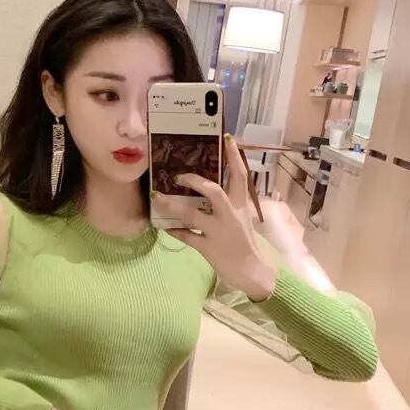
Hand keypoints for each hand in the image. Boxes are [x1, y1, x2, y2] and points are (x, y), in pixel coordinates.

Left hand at [154, 133, 277, 301]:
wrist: (252, 271)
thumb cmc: (244, 243)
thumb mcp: (241, 219)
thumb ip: (228, 204)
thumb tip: (208, 188)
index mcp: (241, 206)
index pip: (240, 176)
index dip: (235, 156)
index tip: (227, 138)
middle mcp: (230, 216)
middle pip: (213, 191)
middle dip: (195, 181)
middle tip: (179, 175)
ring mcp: (218, 232)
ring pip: (193, 214)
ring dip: (172, 205)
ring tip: (157, 197)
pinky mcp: (208, 248)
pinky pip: (187, 236)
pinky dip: (174, 230)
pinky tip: (164, 226)